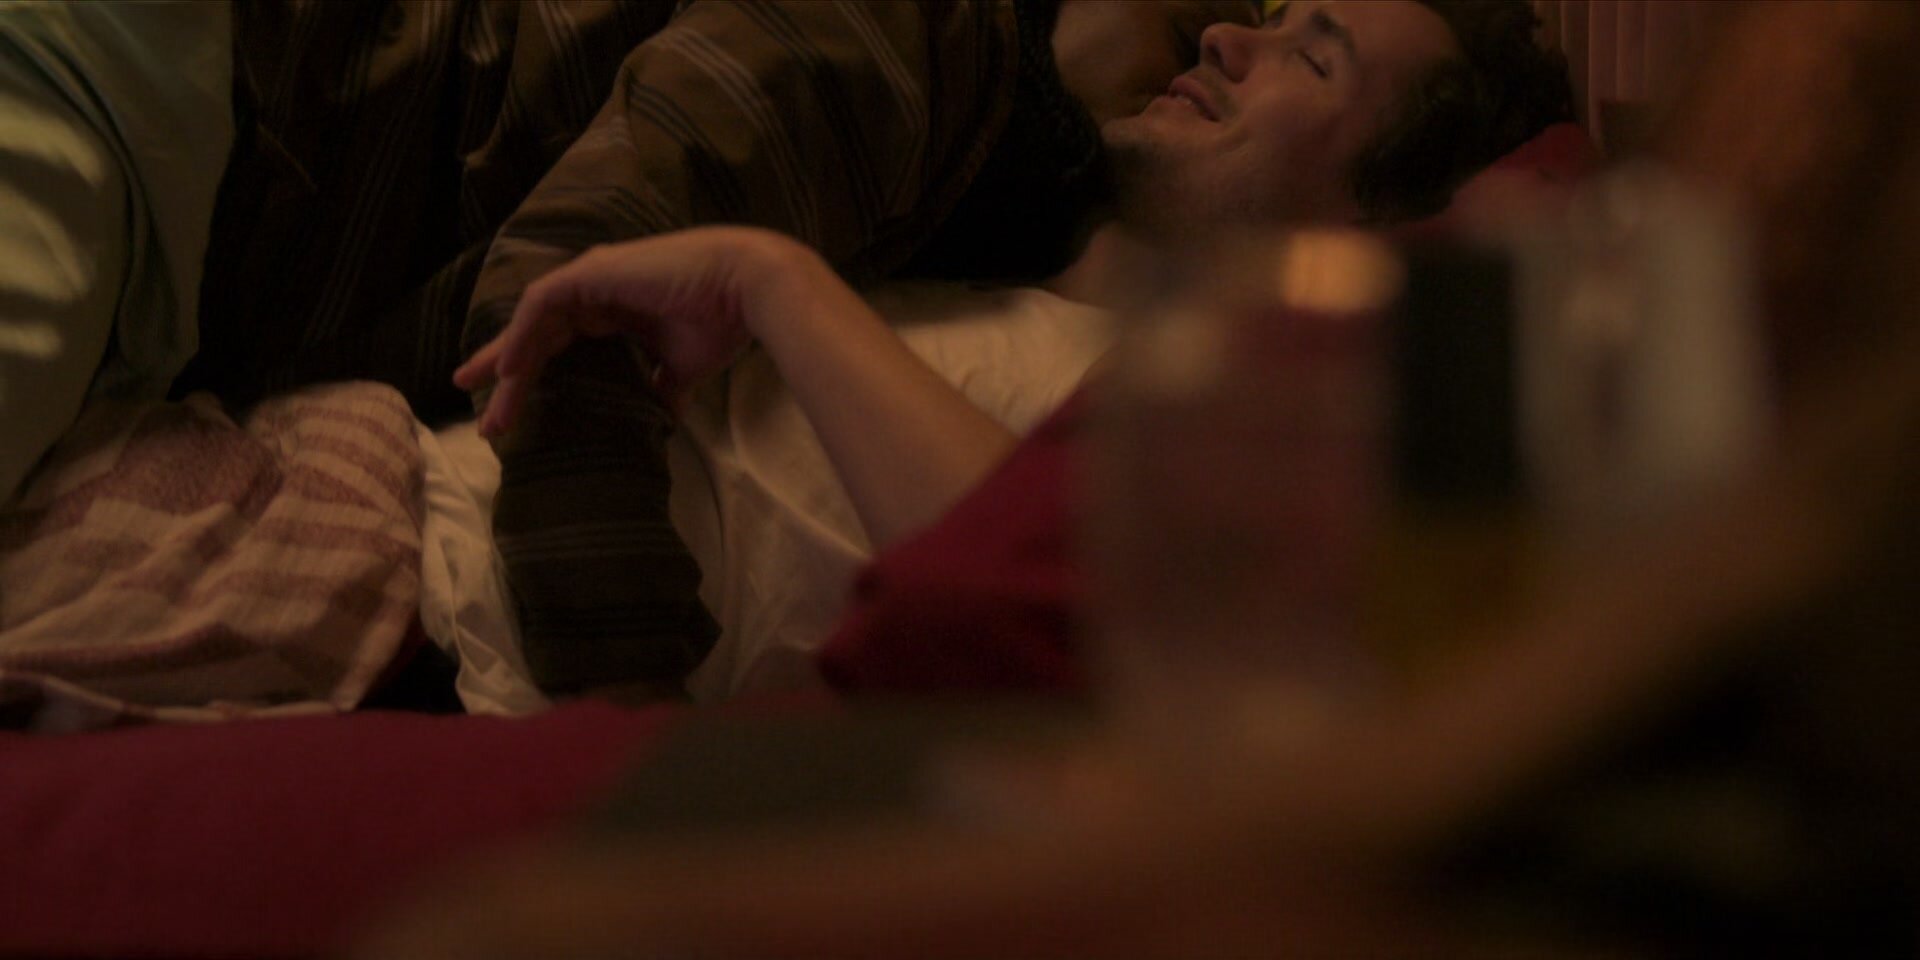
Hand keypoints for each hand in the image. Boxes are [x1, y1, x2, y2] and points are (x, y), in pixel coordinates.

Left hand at [454, 226, 831, 435]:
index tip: (508, 411)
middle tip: (480, 412)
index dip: (532, 374)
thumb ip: (664, 388)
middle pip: (537, 335)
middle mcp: (597, 290)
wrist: (750, 290)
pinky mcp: (593, 272)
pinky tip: (509, 367)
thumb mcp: (684, 367)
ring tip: (481, 396)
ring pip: (533, 322)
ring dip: (506, 360)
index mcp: (616, 309)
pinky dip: (522, 334)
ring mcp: (592, 277)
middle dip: (506, 371)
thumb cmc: (722, 322)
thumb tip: (662, 418)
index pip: (560, 343)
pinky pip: (541, 305)